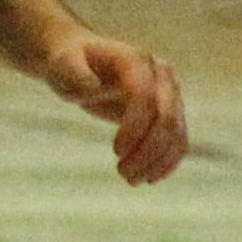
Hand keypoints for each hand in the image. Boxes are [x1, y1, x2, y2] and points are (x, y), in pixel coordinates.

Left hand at [43, 28, 187, 184]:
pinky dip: (168, 162)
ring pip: (177, 134)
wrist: (84, 63)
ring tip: (131, 180)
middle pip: (167, 119)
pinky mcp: (173, 112)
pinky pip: (179, 141)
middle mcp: (162, 75)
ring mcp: (171, 94)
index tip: (115, 152)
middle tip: (123, 174)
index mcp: (137, 61)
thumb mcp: (62, 64)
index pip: (146, 98)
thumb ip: (73, 72)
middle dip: (148, 151)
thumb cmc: (69, 64)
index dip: (135, 128)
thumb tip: (91, 88)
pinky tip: (149, 178)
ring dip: (158, 162)